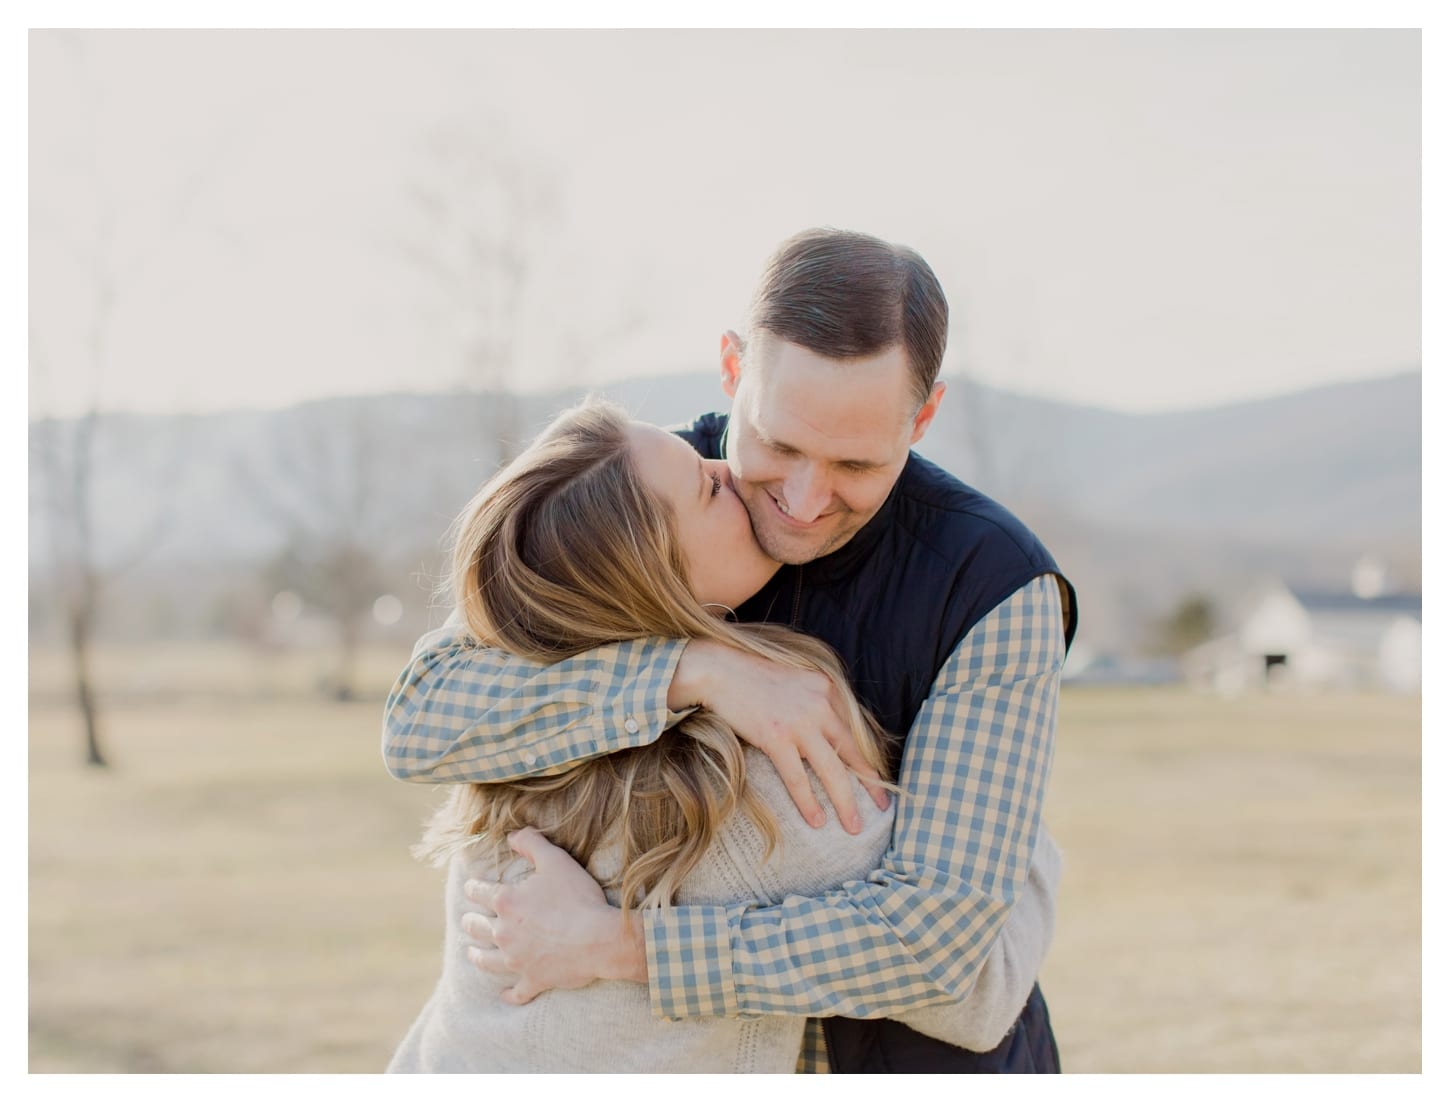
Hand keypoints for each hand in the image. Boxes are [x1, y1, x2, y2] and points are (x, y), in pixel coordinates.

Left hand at [460, 827, 645, 1004]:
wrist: (600, 939)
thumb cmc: (578, 897)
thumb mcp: (555, 860)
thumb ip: (531, 843)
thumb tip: (512, 834)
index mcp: (506, 902)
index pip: (479, 892)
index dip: (473, 888)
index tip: (470, 887)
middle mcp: (504, 933)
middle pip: (477, 928)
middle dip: (470, 922)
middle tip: (467, 921)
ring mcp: (516, 960)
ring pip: (487, 961)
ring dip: (477, 957)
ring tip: (471, 954)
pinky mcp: (533, 980)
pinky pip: (516, 992)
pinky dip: (509, 995)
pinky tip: (504, 995)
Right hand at [669, 639, 889, 831]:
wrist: (720, 669)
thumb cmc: (755, 678)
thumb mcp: (798, 682)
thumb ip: (818, 703)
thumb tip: (832, 739)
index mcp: (828, 689)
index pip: (856, 733)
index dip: (869, 761)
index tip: (881, 783)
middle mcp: (820, 704)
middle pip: (852, 754)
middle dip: (870, 786)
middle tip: (883, 808)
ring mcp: (799, 722)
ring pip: (831, 771)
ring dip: (845, 802)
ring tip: (854, 826)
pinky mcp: (776, 737)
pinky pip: (798, 778)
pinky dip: (808, 802)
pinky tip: (817, 820)